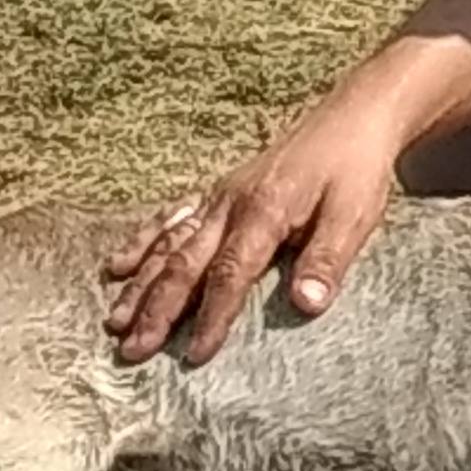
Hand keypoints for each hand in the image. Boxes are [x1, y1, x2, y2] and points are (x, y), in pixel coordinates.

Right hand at [104, 109, 400, 366]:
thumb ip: (327, 259)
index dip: (212, 317)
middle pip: (185, 263)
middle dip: (157, 310)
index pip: (230, 275)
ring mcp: (220, 196)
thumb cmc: (356, 168)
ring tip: (114, 320)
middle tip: (131, 349)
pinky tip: (120, 266)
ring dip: (141, 285)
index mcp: (264, 212)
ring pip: (170, 244)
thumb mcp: (354, 214)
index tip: (194, 354)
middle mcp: (231, 204)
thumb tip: (305, 304)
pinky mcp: (220, 190)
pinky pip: (172, 217)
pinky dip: (143, 242)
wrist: (353, 115)